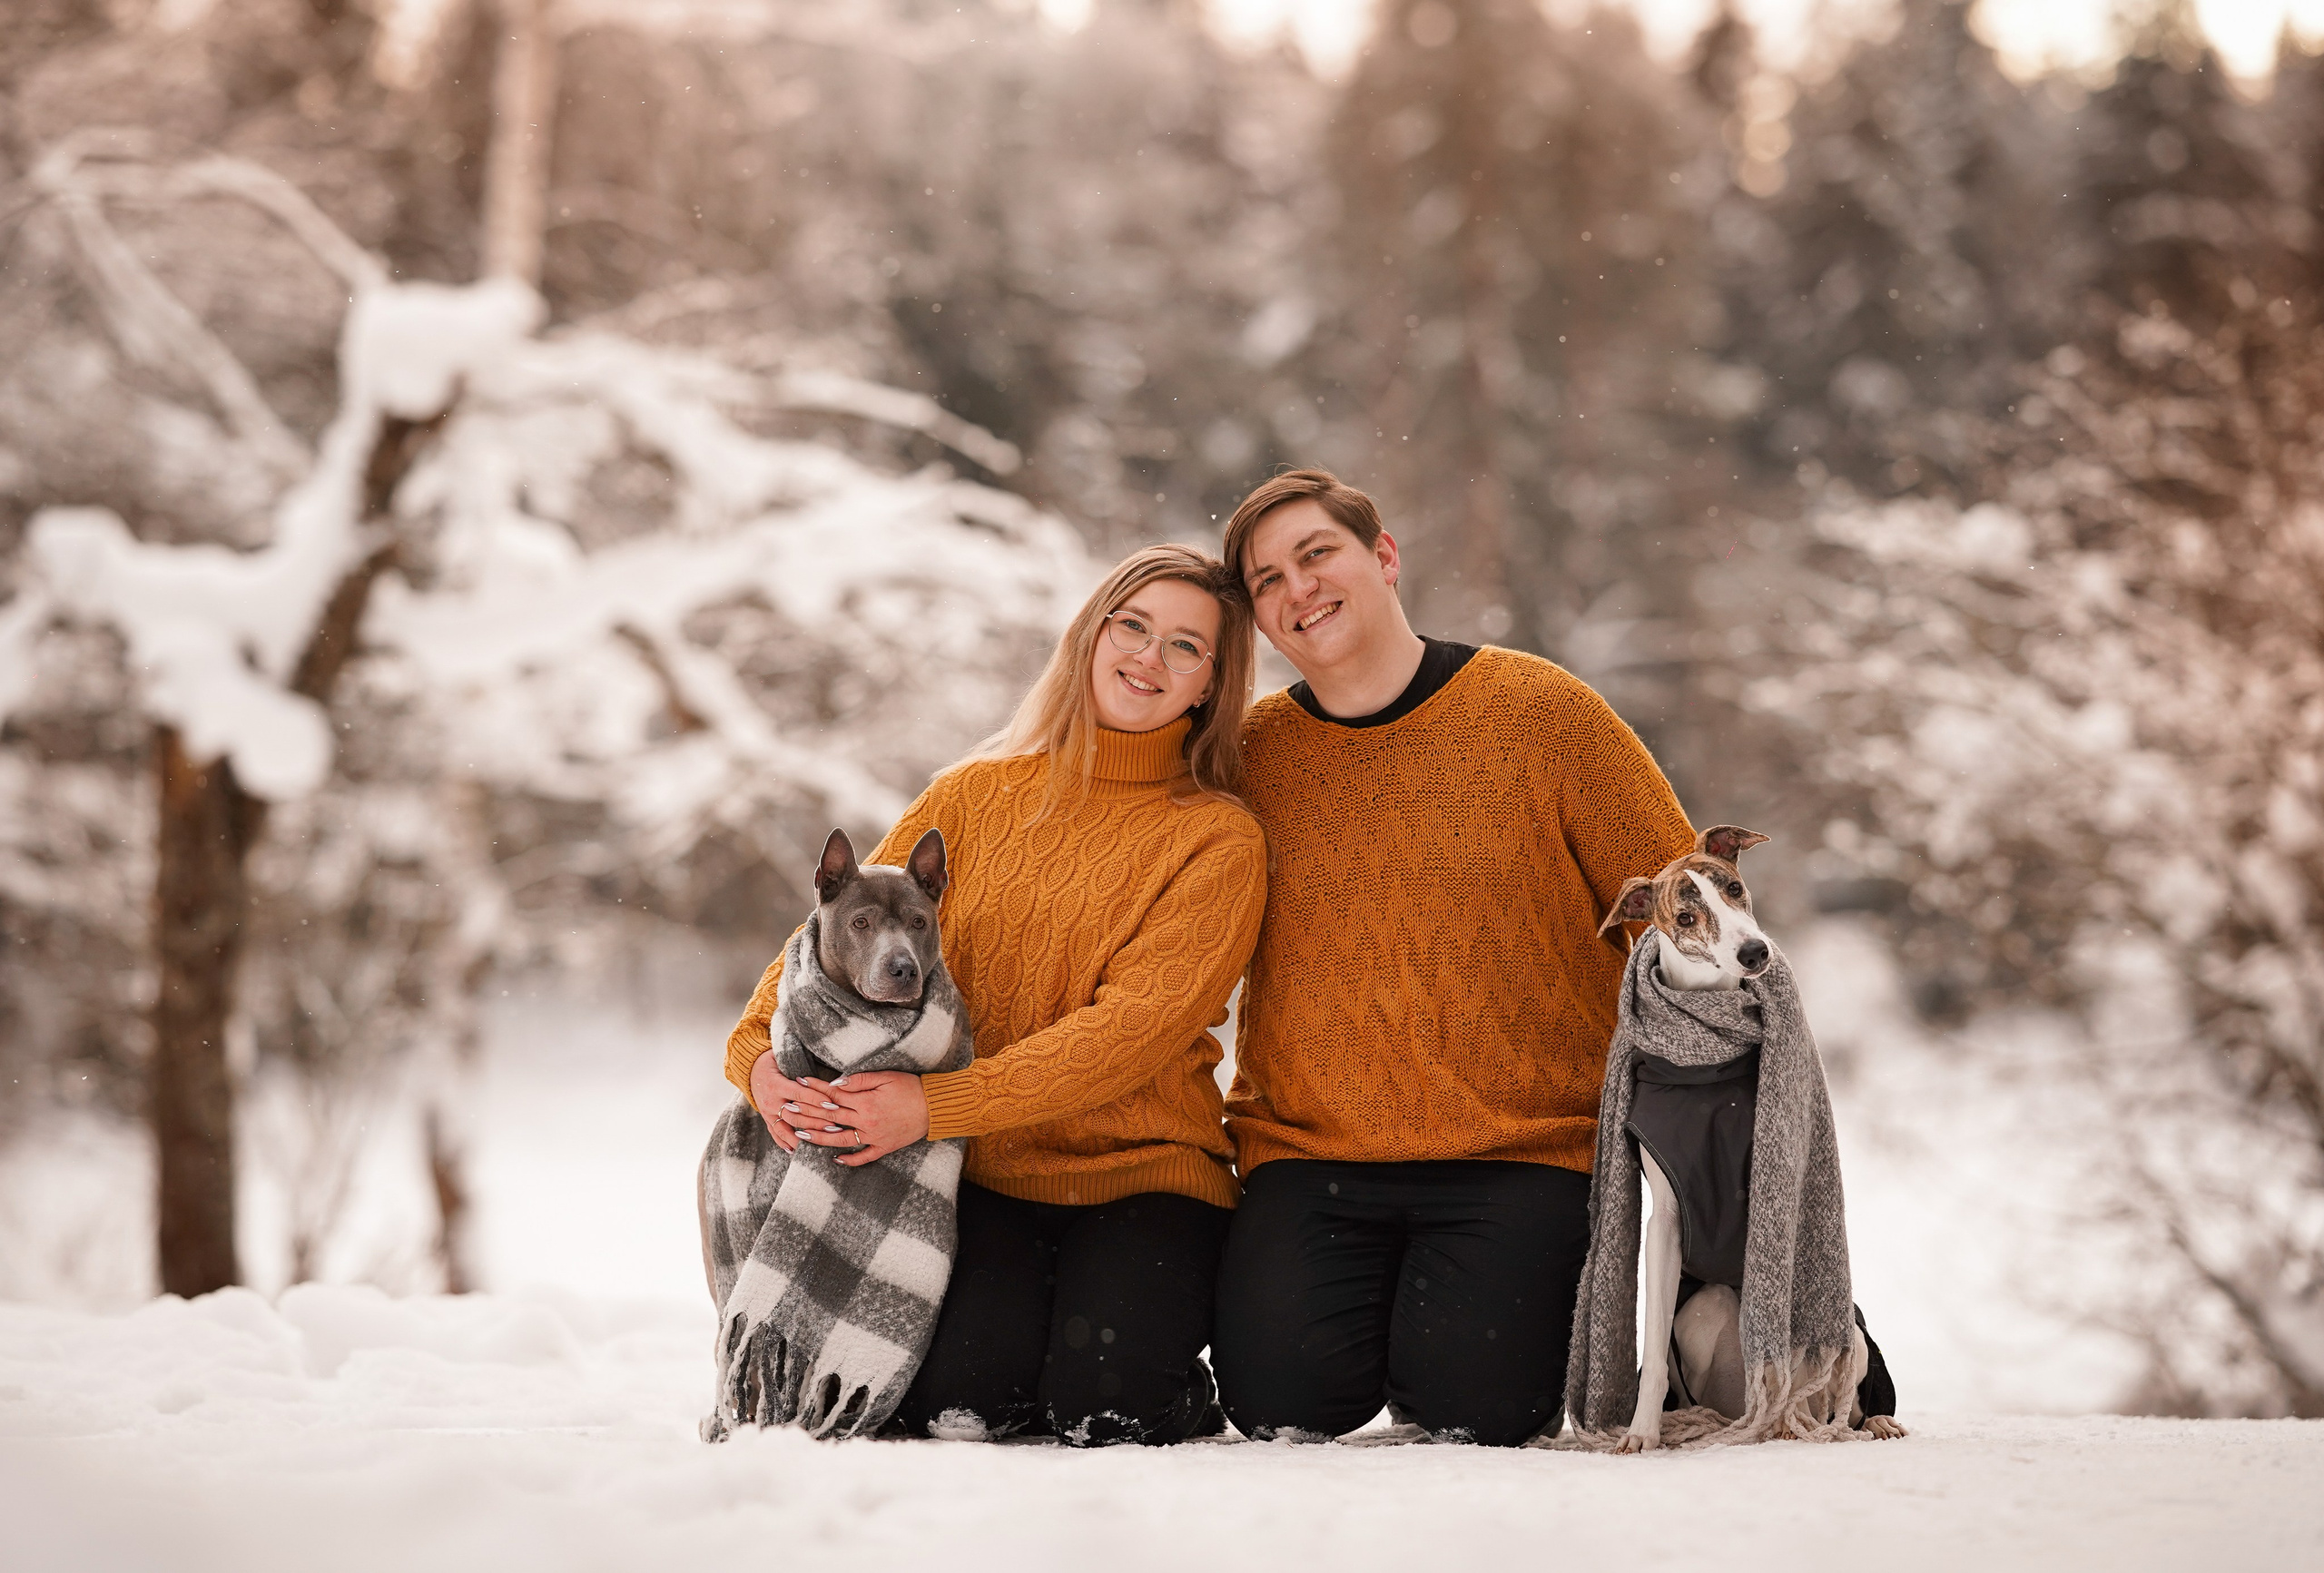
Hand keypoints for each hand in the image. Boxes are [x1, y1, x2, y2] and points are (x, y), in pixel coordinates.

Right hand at [750, 1052, 846, 1152]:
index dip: (816, 1099)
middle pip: (795, 1114)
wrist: (749, 1068)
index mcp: (776, 1084)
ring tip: (820, 1142)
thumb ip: (798, 1060)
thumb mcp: (782, 1055)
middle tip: (835, 1126)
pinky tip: (795, 1150)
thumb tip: (820, 1056)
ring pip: (785, 1129)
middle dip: (815, 1121)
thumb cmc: (772, 1060)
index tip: (832, 1104)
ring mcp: (767, 1112)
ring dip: (802, 1137)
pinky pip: (774, 1133)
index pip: (799, 1093)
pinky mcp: (765, 1119)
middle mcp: (770, 1101)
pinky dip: (784, 1142)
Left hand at [791, 1070, 929, 1167]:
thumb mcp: (886, 1077)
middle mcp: (866, 1122)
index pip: (833, 1095)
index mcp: (866, 1102)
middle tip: (787, 1110)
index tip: (798, 1083)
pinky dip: (850, 1160)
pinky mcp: (885, 1147)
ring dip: (818, 1138)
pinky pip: (865, 1157)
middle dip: (807, 1113)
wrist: (936, 1107)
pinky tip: (836, 1160)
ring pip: (840, 1140)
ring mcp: (874, 1137)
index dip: (815, 1089)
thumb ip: (859, 1081)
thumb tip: (835, 1084)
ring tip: (799, 1136)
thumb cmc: (912, 1087)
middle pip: (830, 1118)